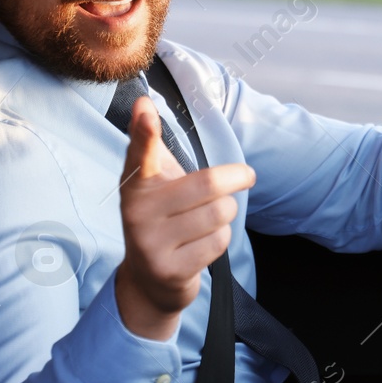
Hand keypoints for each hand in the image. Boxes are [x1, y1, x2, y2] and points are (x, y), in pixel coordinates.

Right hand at [114, 95, 255, 340]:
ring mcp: (150, 243)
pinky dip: (222, 239)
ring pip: (219, 214)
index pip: (141, 152)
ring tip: (214, 217)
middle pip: (208, 184)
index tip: (146, 110)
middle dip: (236, 180)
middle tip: (245, 176)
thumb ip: (152, 145)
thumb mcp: (154, 182)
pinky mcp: (169, 270)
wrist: (148, 281)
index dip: (144, 131)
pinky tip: (204, 243)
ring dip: (227, 213)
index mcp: (136, 183)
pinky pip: (218, 242)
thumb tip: (143, 101)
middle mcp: (137, 211)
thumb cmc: (160, 218)